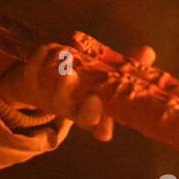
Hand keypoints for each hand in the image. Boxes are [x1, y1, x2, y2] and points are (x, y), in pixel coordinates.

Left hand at [0, 41, 155, 141]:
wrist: (38, 83)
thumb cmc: (80, 82)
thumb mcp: (104, 76)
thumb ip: (125, 66)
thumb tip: (147, 52)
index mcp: (90, 113)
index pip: (99, 128)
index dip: (102, 128)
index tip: (105, 130)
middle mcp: (70, 109)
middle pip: (75, 114)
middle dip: (82, 105)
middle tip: (85, 89)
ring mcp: (49, 97)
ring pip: (53, 93)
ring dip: (60, 75)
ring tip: (68, 58)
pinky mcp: (31, 81)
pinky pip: (33, 71)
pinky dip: (41, 59)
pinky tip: (50, 48)